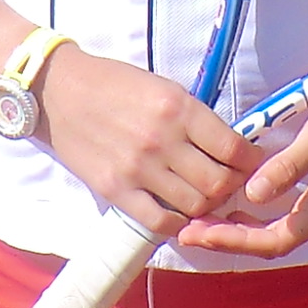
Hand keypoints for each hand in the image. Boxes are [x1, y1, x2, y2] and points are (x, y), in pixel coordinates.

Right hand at [36, 46, 261, 237]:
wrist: (56, 90)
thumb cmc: (112, 84)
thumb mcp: (162, 87)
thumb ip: (194, 118)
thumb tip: (229, 147)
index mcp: (178, 108)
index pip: (233, 148)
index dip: (251, 163)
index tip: (251, 165)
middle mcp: (161, 140)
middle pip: (218, 183)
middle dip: (232, 187)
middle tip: (229, 184)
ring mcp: (138, 168)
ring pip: (194, 205)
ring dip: (206, 206)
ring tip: (202, 197)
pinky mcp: (115, 189)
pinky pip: (159, 221)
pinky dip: (177, 223)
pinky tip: (178, 212)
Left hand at [170, 64, 307, 259]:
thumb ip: (288, 167)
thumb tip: (252, 196)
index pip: (274, 240)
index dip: (232, 241)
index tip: (194, 233)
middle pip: (273, 241)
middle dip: (229, 239)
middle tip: (186, 232)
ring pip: (277, 229)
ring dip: (240, 228)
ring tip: (201, 220)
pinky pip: (284, 212)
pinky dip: (255, 212)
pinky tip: (233, 200)